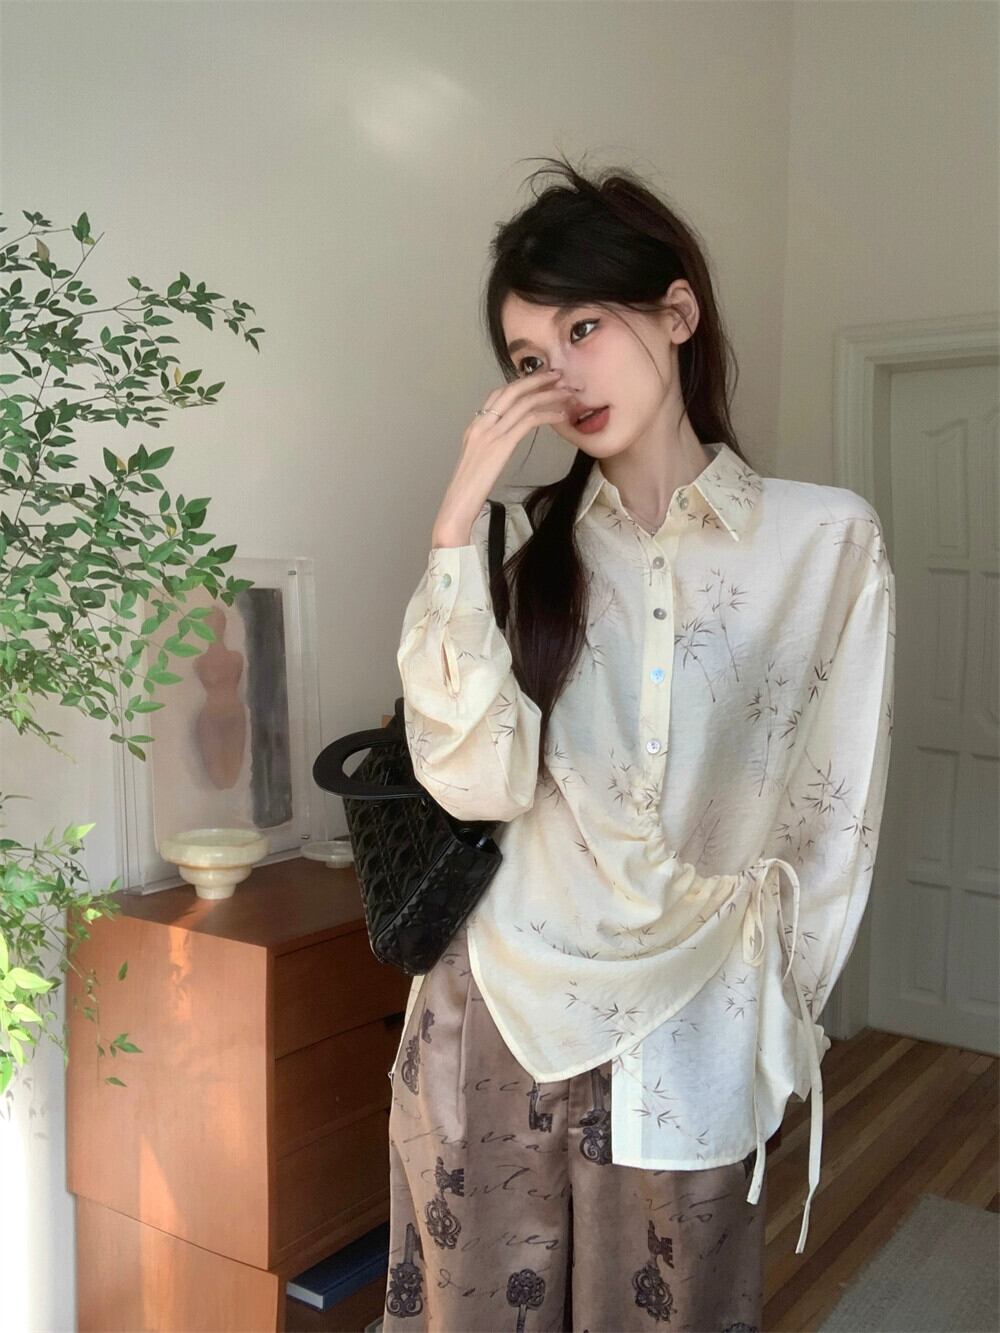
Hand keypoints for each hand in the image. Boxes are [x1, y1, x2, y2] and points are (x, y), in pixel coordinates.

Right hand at [431, 370, 572, 546]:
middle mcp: (481, 424)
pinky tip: (561, 415)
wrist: (458, 505)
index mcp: (475, 426)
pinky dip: (547, 414)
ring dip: (548, 394)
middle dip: (537, 379)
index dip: (521, 383)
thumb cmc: (468, 491)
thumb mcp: (477, 461)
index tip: (539, 380)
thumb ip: (490, 446)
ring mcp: (490, 433)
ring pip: (523, 402)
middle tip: (558, 374)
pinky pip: (528, 420)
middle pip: (511, 390)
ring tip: (567, 392)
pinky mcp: (501, 445)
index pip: (498, 394)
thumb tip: (506, 441)